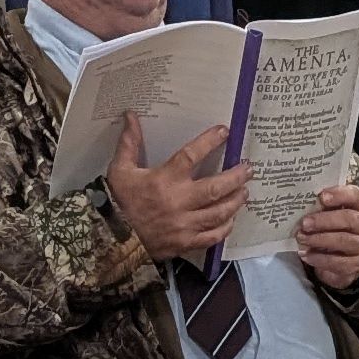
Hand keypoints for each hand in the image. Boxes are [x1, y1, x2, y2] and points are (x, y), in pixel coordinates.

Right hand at [105, 114, 252, 261]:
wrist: (110, 238)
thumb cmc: (116, 201)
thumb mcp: (120, 170)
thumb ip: (129, 143)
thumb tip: (131, 115)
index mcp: (164, 180)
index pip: (191, 155)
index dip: (209, 141)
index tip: (224, 131)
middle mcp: (179, 201)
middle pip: (216, 187)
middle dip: (237, 177)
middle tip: (249, 169)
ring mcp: (184, 224)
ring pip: (219, 212)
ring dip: (236, 201)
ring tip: (245, 191)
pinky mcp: (185, 243)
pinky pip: (212, 236)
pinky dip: (225, 228)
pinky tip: (231, 220)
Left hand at [299, 185, 358, 290]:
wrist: (347, 259)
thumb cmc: (336, 229)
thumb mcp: (332, 215)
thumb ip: (323, 207)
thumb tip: (302, 203)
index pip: (355, 195)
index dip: (340, 194)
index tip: (321, 197)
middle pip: (349, 219)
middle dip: (324, 220)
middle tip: (304, 223)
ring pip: (343, 241)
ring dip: (319, 239)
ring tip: (301, 238)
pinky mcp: (357, 264)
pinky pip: (338, 262)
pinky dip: (319, 259)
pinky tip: (305, 255)